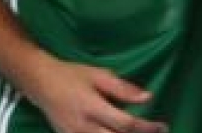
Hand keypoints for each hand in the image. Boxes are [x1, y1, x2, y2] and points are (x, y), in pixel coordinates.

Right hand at [32, 59, 167, 132]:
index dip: (146, 129)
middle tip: (155, 132)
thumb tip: (148, 97)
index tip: (162, 127)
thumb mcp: (99, 75)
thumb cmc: (71, 75)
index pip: (125, 124)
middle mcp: (83, 127)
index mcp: (92, 108)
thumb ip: (123, 89)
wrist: (39, 82)